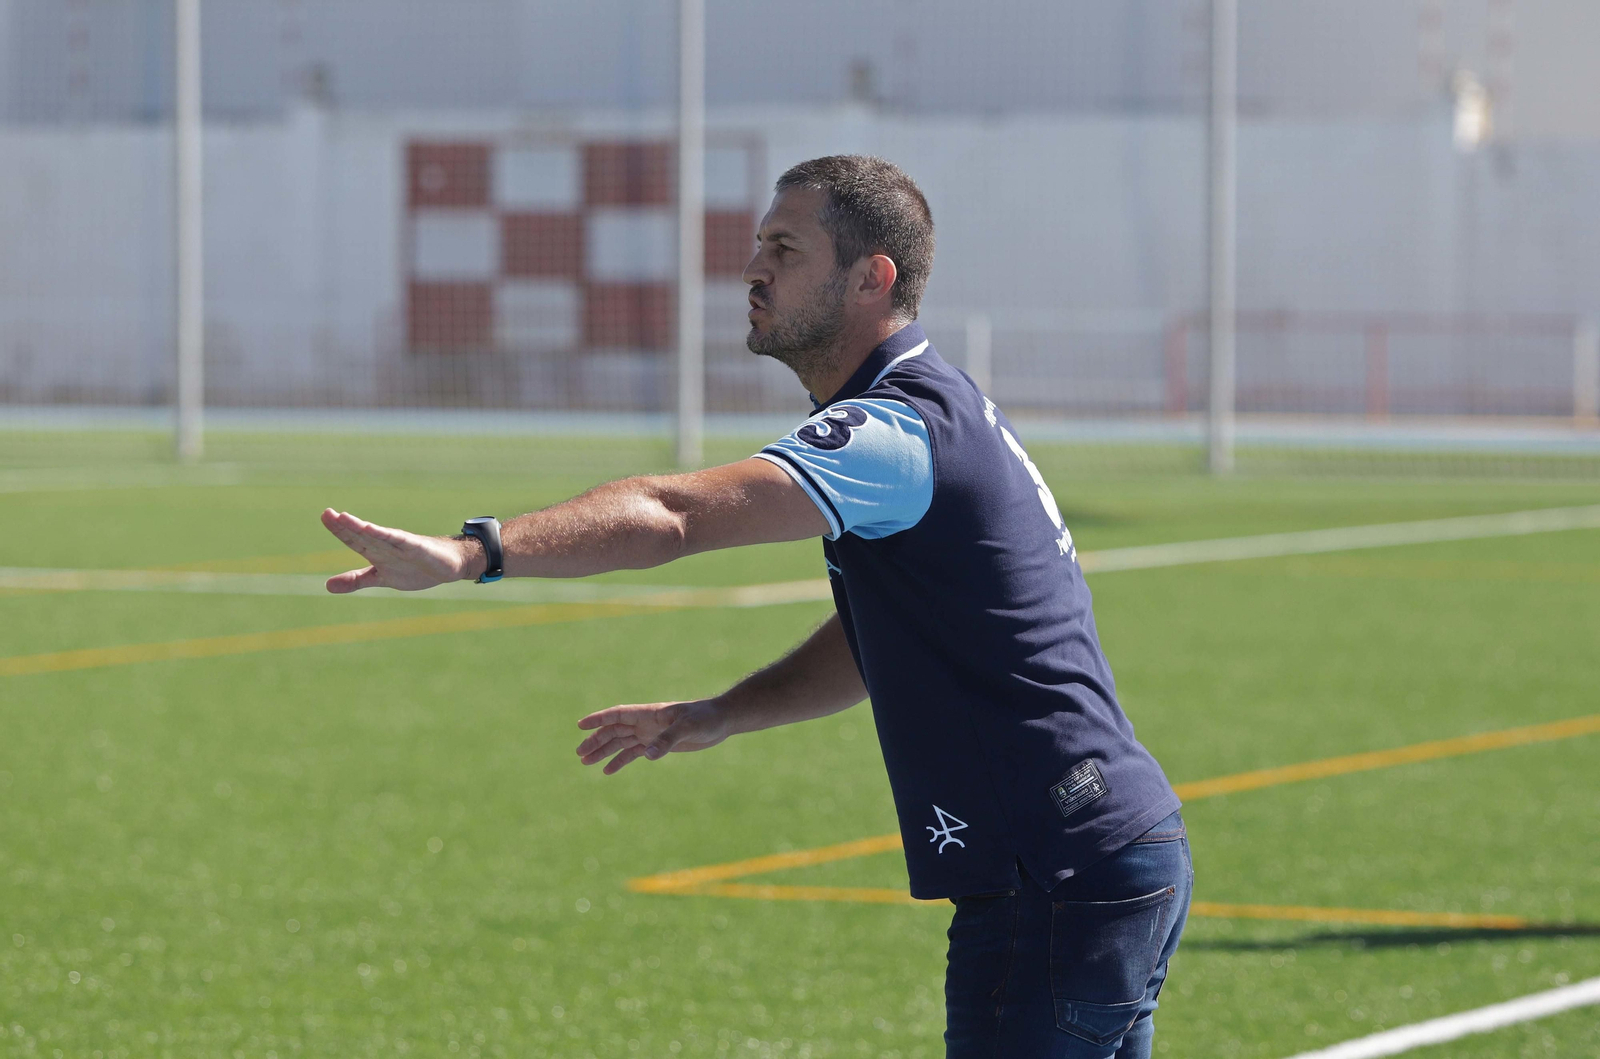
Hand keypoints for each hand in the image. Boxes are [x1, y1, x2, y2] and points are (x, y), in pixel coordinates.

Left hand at [320, 508, 476, 592]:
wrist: (449, 565)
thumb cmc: (414, 568)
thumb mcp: (380, 578)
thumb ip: (355, 580)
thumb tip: (327, 586)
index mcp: (375, 551)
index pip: (353, 539)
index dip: (339, 529)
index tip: (325, 515)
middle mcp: (385, 545)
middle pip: (361, 534)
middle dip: (344, 525)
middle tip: (327, 513)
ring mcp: (400, 545)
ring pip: (377, 535)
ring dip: (360, 527)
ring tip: (344, 518)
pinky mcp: (416, 547)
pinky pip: (398, 540)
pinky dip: (385, 535)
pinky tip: (372, 529)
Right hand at [575, 699, 731, 774]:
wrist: (721, 721)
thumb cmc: (706, 718)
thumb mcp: (688, 728)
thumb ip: (668, 740)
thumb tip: (648, 755)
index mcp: (649, 713)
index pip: (618, 715)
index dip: (598, 719)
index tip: (580, 725)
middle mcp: (646, 723)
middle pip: (614, 731)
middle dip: (596, 741)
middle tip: (579, 753)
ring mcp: (650, 733)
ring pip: (620, 742)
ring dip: (603, 751)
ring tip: (585, 762)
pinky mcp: (658, 744)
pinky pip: (633, 753)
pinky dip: (620, 761)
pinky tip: (608, 771)